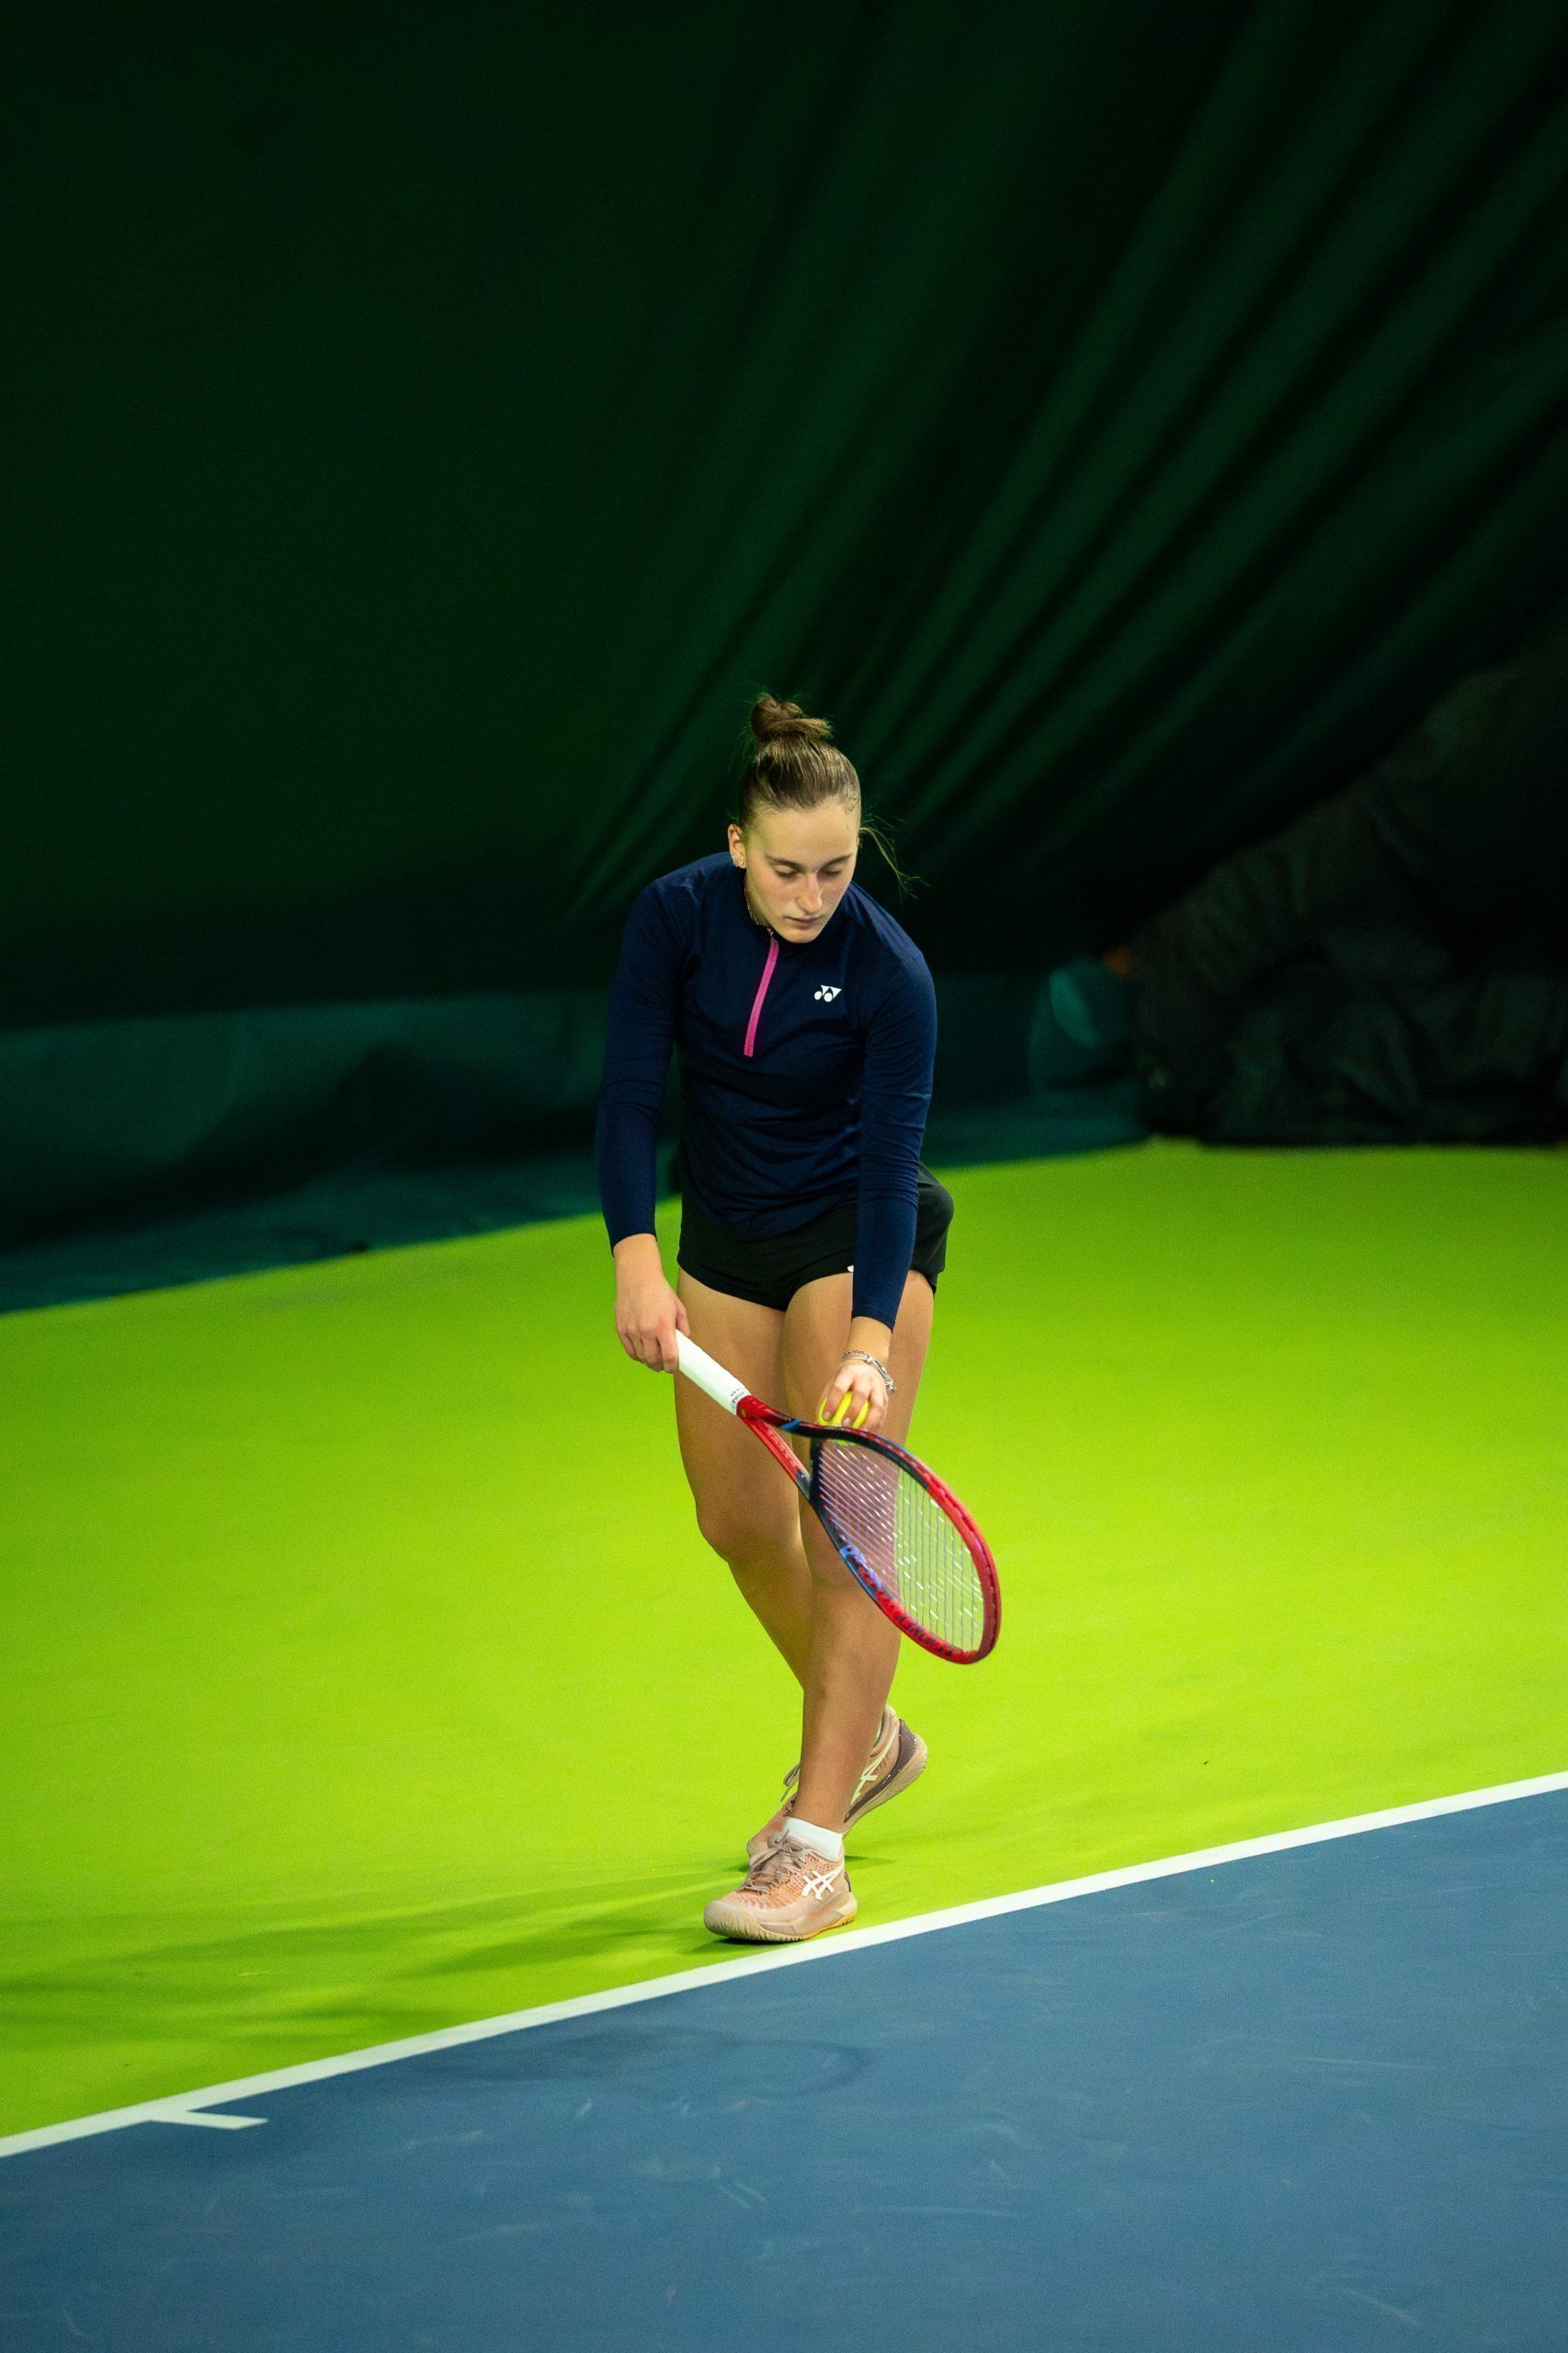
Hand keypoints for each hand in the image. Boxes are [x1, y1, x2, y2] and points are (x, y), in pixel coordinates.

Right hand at [613, 1236, 689, 1371]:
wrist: (637, 1277)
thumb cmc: (658, 1290)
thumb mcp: (678, 1307)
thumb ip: (683, 1326)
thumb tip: (686, 1341)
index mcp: (663, 1326)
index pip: (669, 1356)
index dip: (672, 1366)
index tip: (673, 1367)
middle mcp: (646, 1331)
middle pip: (653, 1360)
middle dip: (660, 1366)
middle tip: (663, 1364)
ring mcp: (631, 1331)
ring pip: (640, 1357)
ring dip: (648, 1361)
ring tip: (653, 1358)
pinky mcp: (621, 1329)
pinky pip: (629, 1350)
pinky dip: (636, 1355)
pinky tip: (642, 1352)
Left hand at [816, 1354, 886, 1433]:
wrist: (867, 1365)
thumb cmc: (846, 1379)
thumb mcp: (834, 1381)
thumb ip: (826, 1400)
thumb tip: (818, 1423)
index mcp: (849, 1372)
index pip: (839, 1387)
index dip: (833, 1402)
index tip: (826, 1417)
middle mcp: (865, 1378)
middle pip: (860, 1395)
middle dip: (853, 1412)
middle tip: (844, 1425)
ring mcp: (878, 1387)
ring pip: (877, 1406)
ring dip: (869, 1422)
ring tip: (860, 1433)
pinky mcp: (886, 1396)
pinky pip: (882, 1413)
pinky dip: (876, 1425)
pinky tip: (868, 1434)